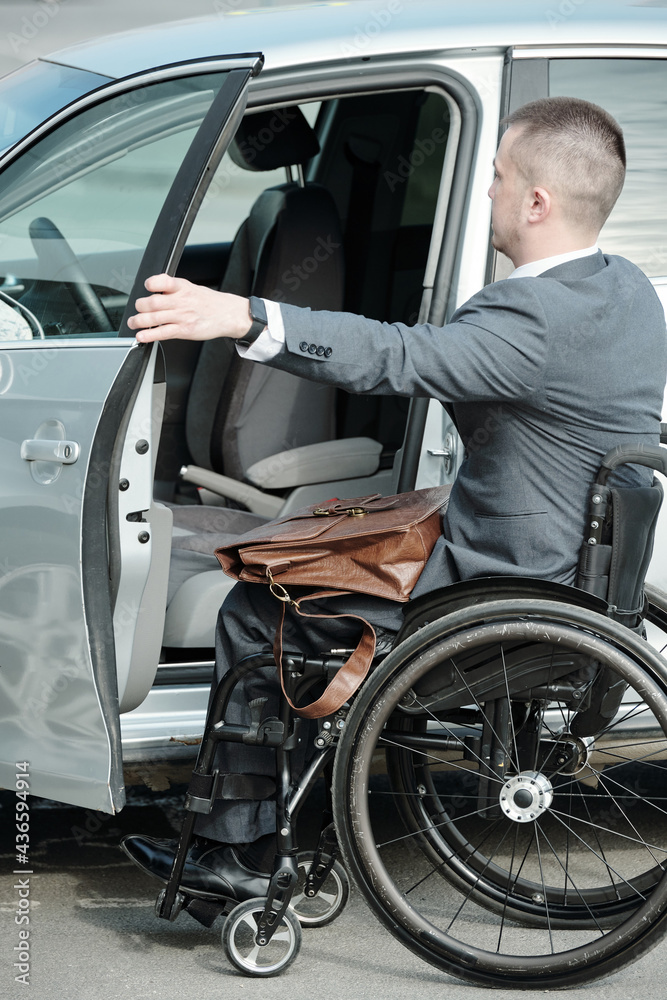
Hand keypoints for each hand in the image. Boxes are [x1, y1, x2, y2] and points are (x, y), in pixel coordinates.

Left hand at [127, 273, 250, 342]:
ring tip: (133, 323)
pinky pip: (163, 333)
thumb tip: (154, 291)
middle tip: (137, 309)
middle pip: (152, 302)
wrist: (229, 314)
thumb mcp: (192, 288)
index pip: (162, 281)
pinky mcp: (185, 330)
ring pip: (154, 318)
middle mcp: (181, 301)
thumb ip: (173, 289)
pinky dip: (149, 335)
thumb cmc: (210, 302)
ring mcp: (182, 316)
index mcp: (182, 287)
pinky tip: (141, 336)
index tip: (146, 287)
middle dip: (140, 306)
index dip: (151, 284)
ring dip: (139, 321)